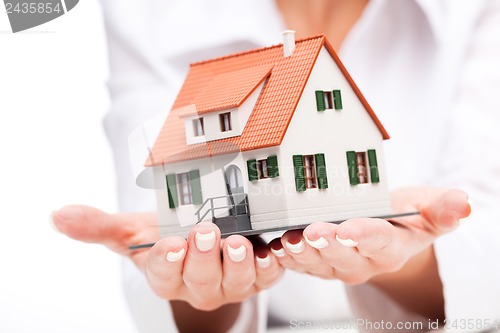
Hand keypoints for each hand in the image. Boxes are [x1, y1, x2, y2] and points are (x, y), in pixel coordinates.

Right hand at [51, 206, 282, 310]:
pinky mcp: (256, 275)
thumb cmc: (165, 236)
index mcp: (166, 275)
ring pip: (235, 280)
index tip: (169, 243)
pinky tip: (272, 250)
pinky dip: (271, 265)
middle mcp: (197, 284)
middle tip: (205, 232)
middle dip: (202, 257)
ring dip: (238, 263)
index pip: (163, 274)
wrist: (199, 240)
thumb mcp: (131, 230)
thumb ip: (98, 226)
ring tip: (239, 242)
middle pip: (199, 278)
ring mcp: (229, 282)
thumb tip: (58, 215)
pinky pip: (267, 275)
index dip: (166, 261)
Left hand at [268, 187, 470, 283]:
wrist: (380, 230)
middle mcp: (362, 261)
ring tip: (289, 239)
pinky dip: (286, 256)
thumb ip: (442, 207)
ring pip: (316, 262)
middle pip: (343, 255)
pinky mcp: (315, 262)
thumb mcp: (427, 208)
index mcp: (390, 247)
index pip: (379, 242)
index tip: (350, 229)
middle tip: (314, 231)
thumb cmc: (402, 218)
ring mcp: (335, 264)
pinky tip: (275, 246)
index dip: (364, 236)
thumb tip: (463, 204)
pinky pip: (299, 263)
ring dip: (301, 252)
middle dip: (328, 244)